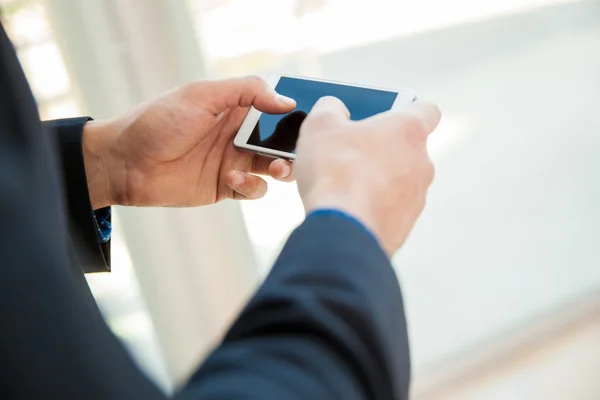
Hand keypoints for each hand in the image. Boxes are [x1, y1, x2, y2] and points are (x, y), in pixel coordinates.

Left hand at [82, 76, 296, 208]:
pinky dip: (253, 186)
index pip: (275, 108)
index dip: (293, 114)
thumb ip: (246, 92)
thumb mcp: (201, 95)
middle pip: (280, 141)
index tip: (309, 120)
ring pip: (273, 168)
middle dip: (294, 147)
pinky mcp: (225, 187)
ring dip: (282, 168)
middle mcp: (238, 135)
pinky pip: (253, 190)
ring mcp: (233, 162)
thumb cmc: (158, 122)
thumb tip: (285, 101)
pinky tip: (235, 179)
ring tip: (278, 168)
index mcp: (235, 108)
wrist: (125, 163)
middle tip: (299, 151)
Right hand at [294, 97, 440, 256]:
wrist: (343, 229)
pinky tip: (347, 208)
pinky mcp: (406, 224)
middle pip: (407, 147)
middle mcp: (422, 162)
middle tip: (349, 150)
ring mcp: (417, 196)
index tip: (386, 114)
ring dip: (377, 178)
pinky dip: (373, 205)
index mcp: (408, 130)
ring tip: (343, 183)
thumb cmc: (335, 171)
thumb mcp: (320, 124)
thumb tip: (335, 108)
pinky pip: (390, 207)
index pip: (427, 109)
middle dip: (381, 147)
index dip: (407, 108)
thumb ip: (330, 107)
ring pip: (399, 179)